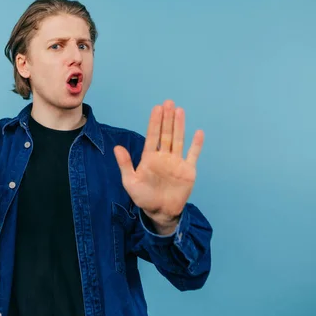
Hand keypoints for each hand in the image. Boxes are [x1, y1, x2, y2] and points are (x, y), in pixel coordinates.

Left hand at [114, 100, 203, 234]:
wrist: (160, 212)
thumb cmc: (143, 197)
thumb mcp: (130, 181)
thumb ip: (125, 164)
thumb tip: (117, 148)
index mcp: (150, 157)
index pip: (152, 136)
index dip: (155, 122)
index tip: (157, 108)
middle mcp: (164, 156)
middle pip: (166, 134)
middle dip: (167, 118)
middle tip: (169, 102)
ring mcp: (177, 162)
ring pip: (178, 140)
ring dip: (179, 126)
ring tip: (180, 110)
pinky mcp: (188, 171)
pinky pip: (193, 155)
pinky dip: (196, 145)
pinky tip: (199, 132)